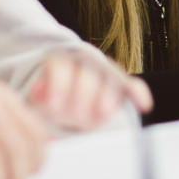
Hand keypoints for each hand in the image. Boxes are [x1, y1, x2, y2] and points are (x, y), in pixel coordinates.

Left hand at [26, 48, 152, 130]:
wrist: (62, 106)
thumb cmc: (47, 107)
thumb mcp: (35, 102)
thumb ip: (37, 97)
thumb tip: (37, 95)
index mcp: (57, 61)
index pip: (59, 65)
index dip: (58, 85)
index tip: (54, 108)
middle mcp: (81, 61)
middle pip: (86, 71)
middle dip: (83, 94)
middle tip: (78, 117)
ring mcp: (101, 72)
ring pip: (108, 76)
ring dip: (107, 96)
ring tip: (102, 114)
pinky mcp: (119, 84)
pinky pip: (130, 85)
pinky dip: (137, 92)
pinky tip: (143, 104)